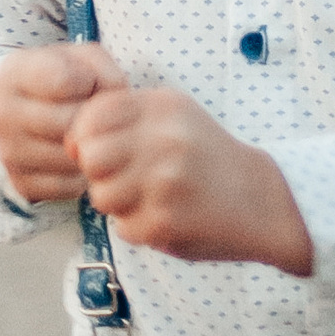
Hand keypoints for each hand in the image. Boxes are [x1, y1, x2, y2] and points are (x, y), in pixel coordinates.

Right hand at [0, 42, 128, 201]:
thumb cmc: (61, 78)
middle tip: (94, 113)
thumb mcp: (80, 59)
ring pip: (71, 158)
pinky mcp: (20, 182)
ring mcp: (7, 151)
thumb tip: (110, 104)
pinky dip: (82, 174)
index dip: (88, 80)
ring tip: (88, 133)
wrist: (26, 111)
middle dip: (93, 119)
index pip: (63, 80)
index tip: (86, 82)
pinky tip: (79, 156)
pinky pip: (68, 186)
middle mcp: (1, 113)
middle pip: (69, 123)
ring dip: (91, 148)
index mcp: (13, 73)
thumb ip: (102, 69)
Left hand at [67, 87, 313, 276]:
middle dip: (99, 173)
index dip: (87, 138)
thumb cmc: (208, 157)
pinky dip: (140, 228)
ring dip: (119, 204)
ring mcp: (165, 182)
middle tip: (126, 179)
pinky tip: (168, 218)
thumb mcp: (175, 117)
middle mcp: (163, 140)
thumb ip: (125, 118)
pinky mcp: (165, 222)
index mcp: (163, 107)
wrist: (263, 201)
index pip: (93, 116)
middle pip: (90, 158)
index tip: (103, 150)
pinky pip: (124, 227)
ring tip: (151, 200)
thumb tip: (71, 142)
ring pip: (102, 197)